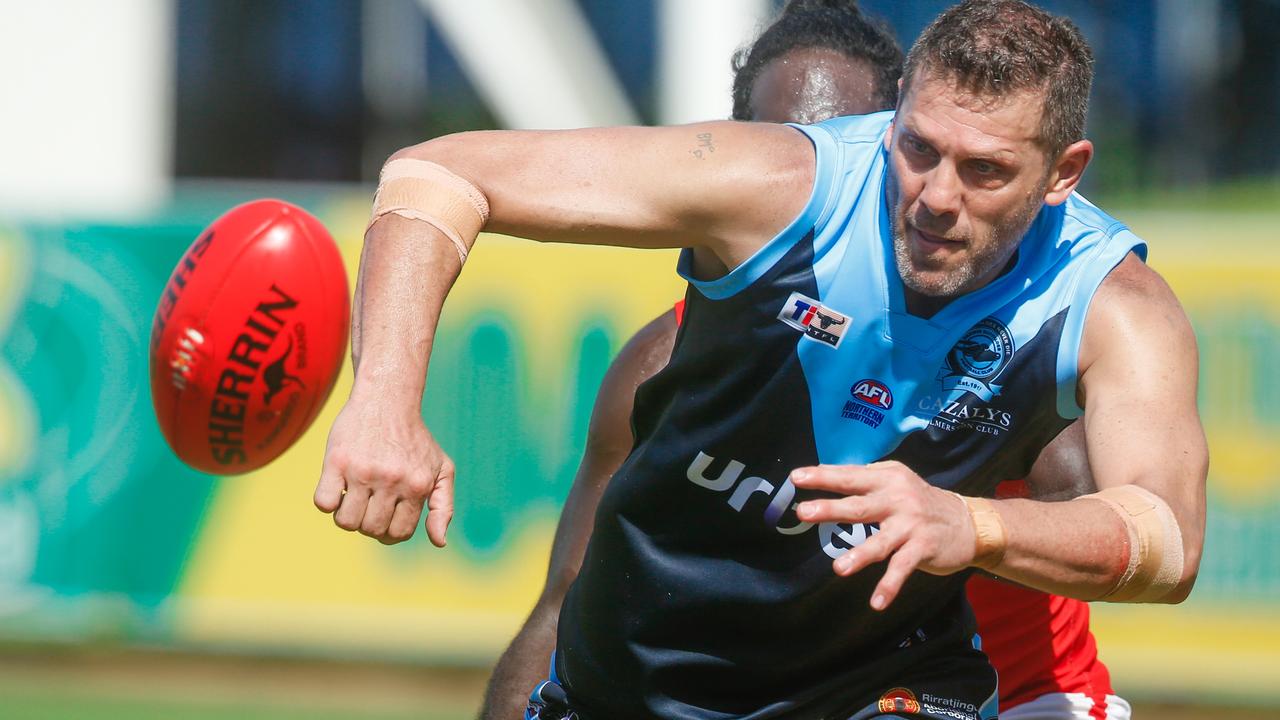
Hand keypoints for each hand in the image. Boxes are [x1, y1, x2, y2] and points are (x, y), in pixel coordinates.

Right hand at [314, 390, 453, 545]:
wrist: (387, 400)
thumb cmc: (415, 440)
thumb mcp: (441, 469)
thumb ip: (443, 507)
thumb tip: (439, 542)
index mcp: (417, 486)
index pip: (398, 534)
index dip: (389, 531)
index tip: (385, 515)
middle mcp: (392, 480)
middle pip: (371, 530)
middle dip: (368, 523)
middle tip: (369, 502)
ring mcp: (363, 471)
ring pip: (346, 522)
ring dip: (346, 516)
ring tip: (353, 495)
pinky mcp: (337, 461)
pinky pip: (323, 503)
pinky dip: (327, 502)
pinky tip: (337, 486)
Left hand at [791, 461, 975, 610]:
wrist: (968, 522)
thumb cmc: (920, 501)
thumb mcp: (895, 480)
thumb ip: (865, 480)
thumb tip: (823, 474)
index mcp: (886, 478)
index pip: (849, 476)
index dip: (822, 476)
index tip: (796, 478)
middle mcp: (898, 498)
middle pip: (859, 505)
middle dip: (830, 509)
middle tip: (803, 513)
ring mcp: (911, 524)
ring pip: (880, 541)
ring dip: (860, 555)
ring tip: (839, 569)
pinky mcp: (923, 548)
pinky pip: (902, 568)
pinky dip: (890, 586)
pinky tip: (877, 602)